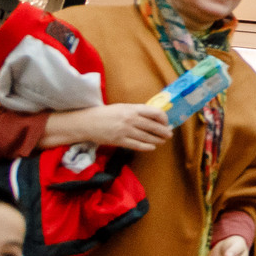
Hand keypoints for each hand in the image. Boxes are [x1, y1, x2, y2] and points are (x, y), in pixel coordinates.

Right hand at [48, 102, 171, 153]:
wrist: (86, 122)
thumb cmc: (105, 114)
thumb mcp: (122, 107)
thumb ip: (136, 111)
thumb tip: (153, 117)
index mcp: (132, 108)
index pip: (155, 112)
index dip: (164, 119)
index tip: (166, 122)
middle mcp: (130, 119)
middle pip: (153, 126)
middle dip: (164, 132)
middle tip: (169, 135)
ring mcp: (125, 131)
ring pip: (147, 137)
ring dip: (157, 140)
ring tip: (162, 141)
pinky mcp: (119, 141)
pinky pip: (137, 145)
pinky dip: (147, 147)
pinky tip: (151, 147)